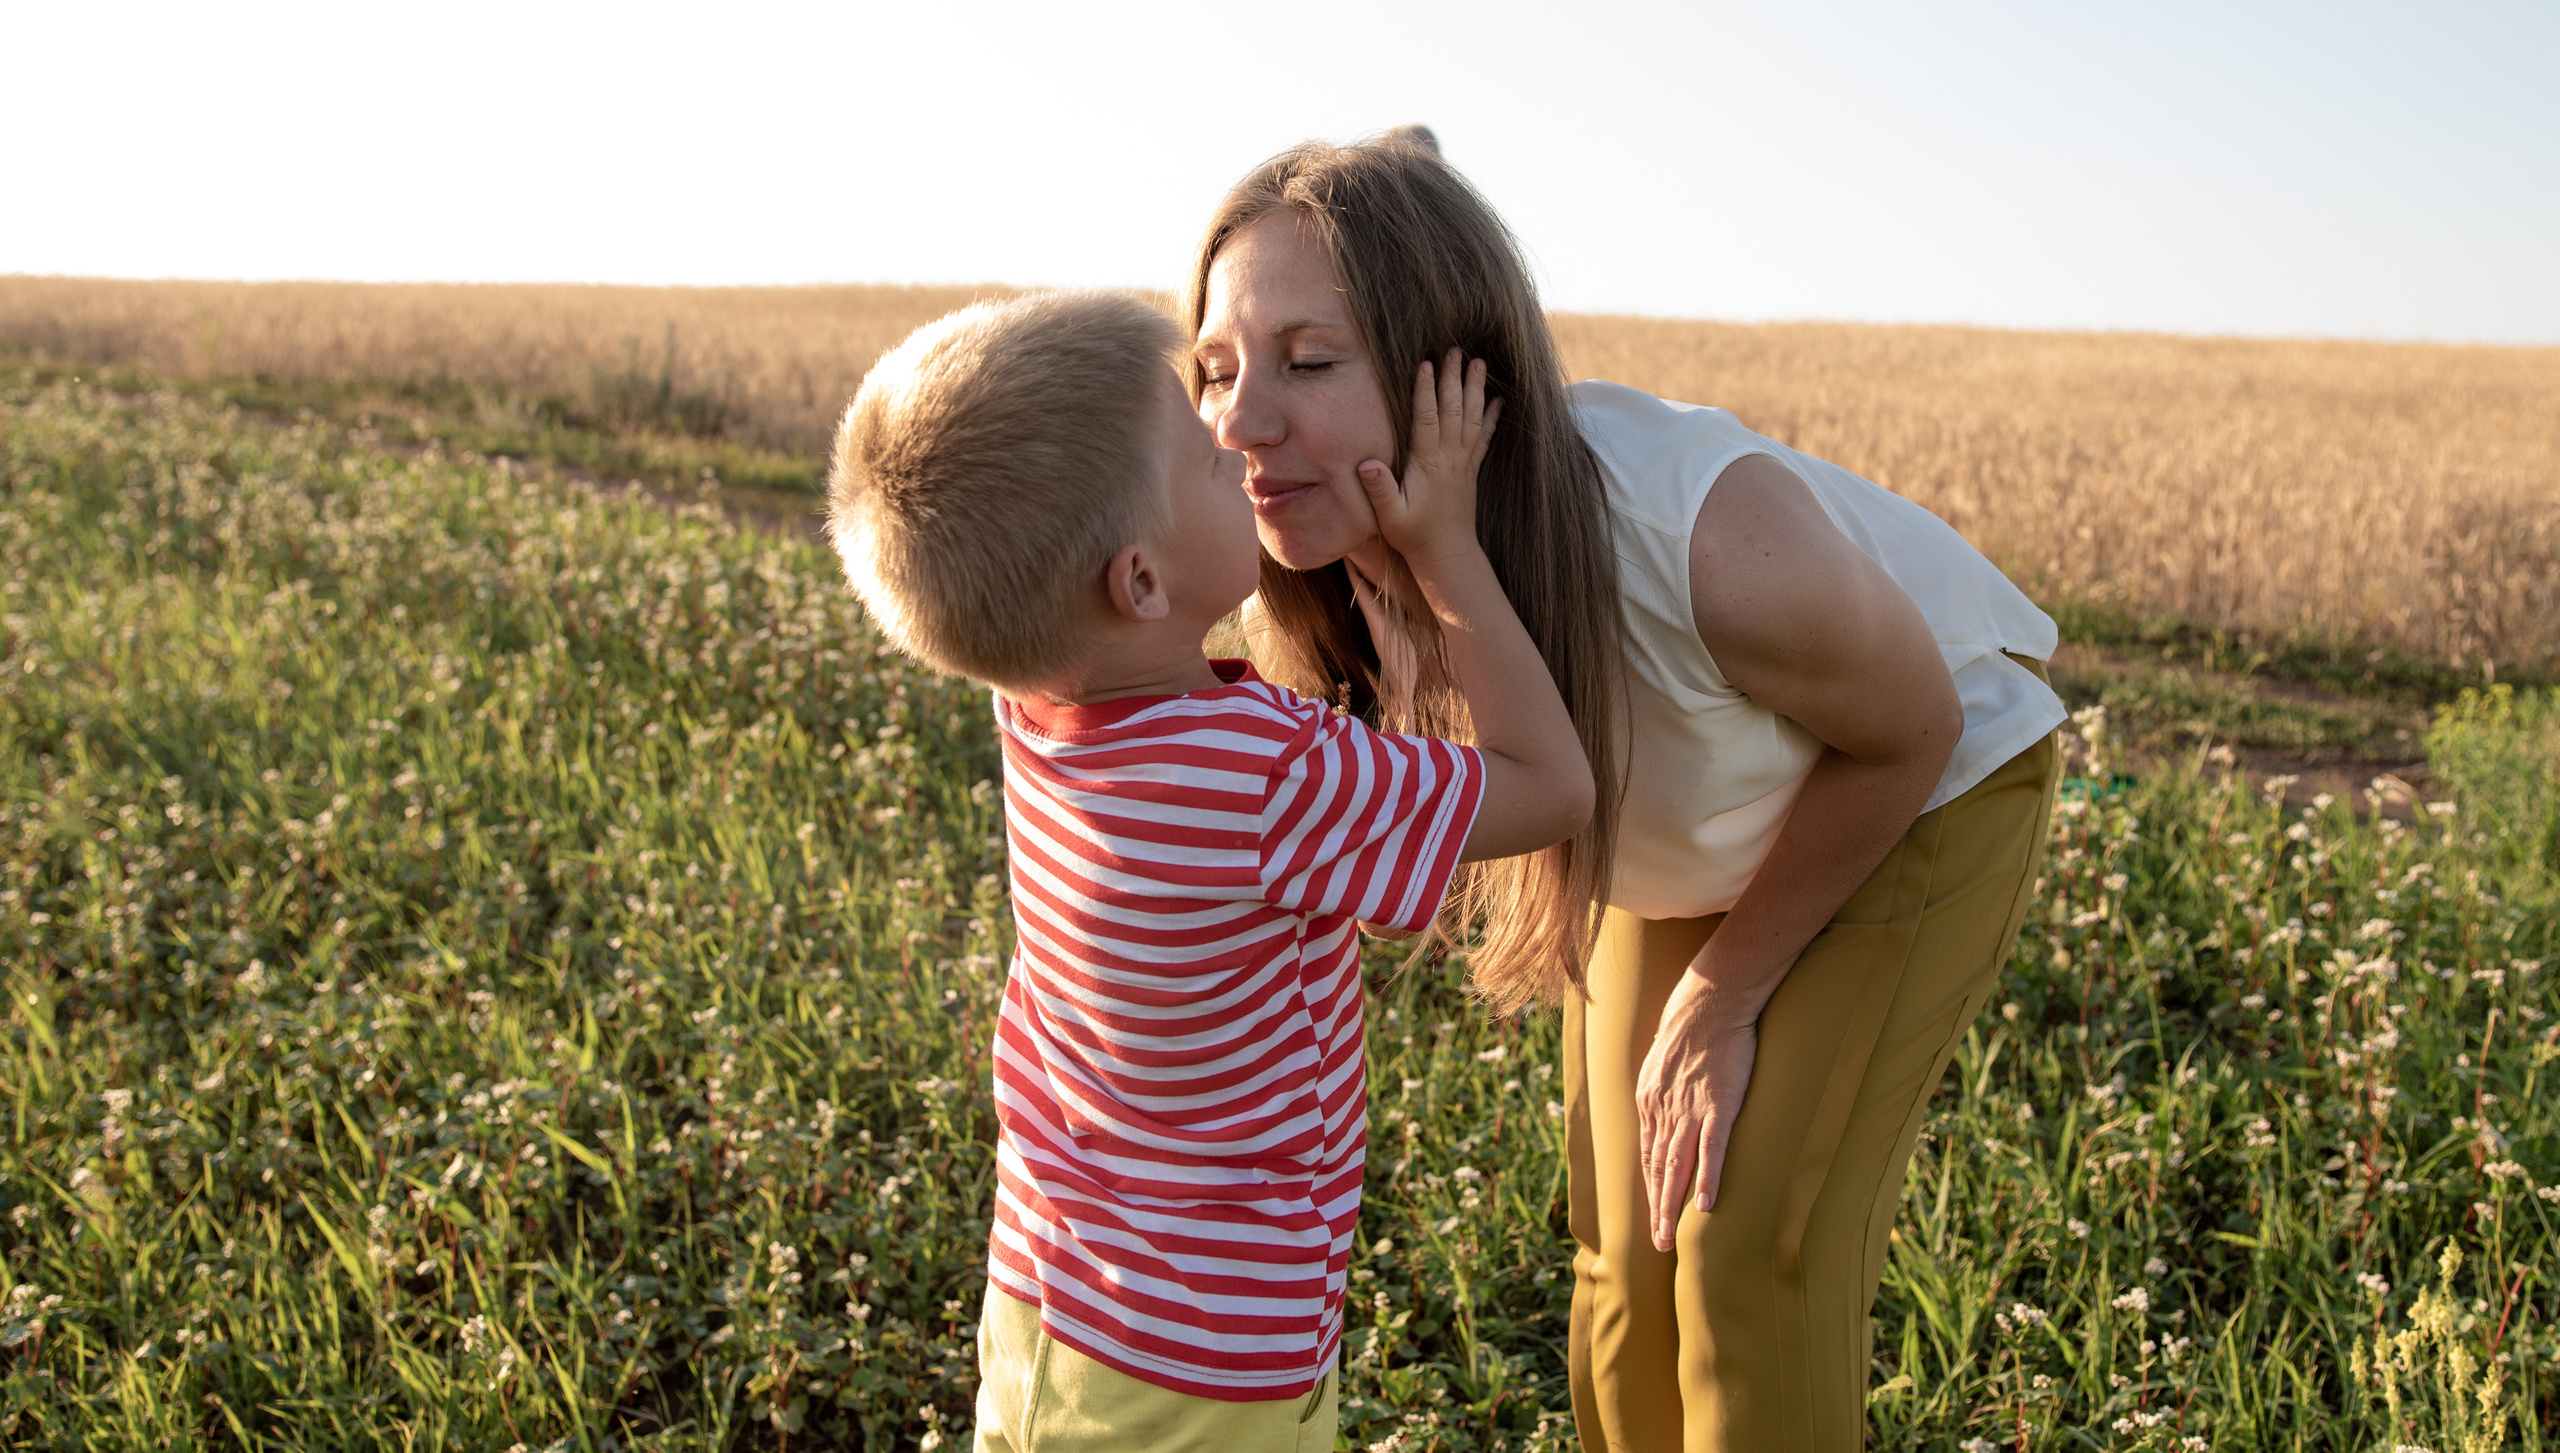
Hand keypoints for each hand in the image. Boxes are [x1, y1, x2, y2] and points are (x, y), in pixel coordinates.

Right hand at [1355, 349, 1500, 570]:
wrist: (1447, 554)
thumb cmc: (1413, 535)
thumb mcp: (1390, 516)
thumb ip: (1380, 489)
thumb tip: (1367, 463)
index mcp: (1427, 464)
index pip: (1426, 419)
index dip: (1426, 391)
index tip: (1426, 363)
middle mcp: (1449, 458)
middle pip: (1453, 410)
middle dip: (1453, 379)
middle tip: (1456, 350)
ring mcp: (1463, 463)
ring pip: (1471, 418)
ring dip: (1475, 389)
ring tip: (1478, 363)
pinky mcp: (1471, 470)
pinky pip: (1484, 438)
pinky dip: (1492, 417)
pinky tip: (1498, 399)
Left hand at [1635, 967, 1761, 1252]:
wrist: (1709, 1000)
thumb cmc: (1692, 1026)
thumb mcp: (1663, 1059)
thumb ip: (1662, 1087)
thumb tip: (1662, 1104)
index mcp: (1649, 1101)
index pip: (1648, 1155)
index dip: (1651, 1189)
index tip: (1653, 1216)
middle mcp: (1663, 1111)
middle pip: (1657, 1170)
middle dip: (1656, 1210)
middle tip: (1659, 1245)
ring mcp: (1689, 1110)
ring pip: (1675, 1168)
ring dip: (1671, 1206)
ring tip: (1671, 1238)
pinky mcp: (1719, 1105)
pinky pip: (1711, 1150)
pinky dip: (1706, 1179)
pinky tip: (1704, 1206)